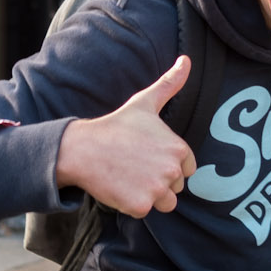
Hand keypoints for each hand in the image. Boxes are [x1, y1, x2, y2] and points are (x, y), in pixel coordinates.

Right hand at [55, 56, 195, 217]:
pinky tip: (120, 185)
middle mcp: (171, 170)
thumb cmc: (116, 126)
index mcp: (178, 148)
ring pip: (164, 203)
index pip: (187, 168)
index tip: (148, 155)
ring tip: (130, 176)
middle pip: (176, 187)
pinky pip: (144, 211)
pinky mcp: (140, 206)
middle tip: (135, 165)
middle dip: (159, 180)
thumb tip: (187, 59)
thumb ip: (170, 84)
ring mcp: (156, 190)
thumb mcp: (145, 103)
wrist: (83, 148)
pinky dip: (132, 204)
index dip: (168, 163)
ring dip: (150, 195)